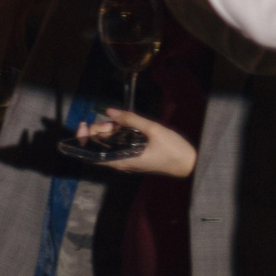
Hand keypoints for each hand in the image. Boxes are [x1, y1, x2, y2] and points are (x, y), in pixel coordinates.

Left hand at [75, 107, 197, 177]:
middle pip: (99, 147)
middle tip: (112, 119)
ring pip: (110, 145)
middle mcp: (121, 163)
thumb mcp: (154, 130)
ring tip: (121, 120)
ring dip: (110, 131)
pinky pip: (120, 146)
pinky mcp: (135, 157)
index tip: (84, 125)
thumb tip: (109, 111)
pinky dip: (119, 135)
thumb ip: (131, 119)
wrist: (192, 164)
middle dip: (99, 131)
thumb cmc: (174, 150)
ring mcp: (128, 161)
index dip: (82, 140)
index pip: (91, 155)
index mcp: (122, 161)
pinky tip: (126, 126)